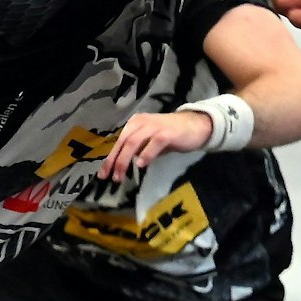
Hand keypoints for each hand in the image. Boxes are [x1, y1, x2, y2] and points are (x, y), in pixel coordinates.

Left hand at [99, 111, 213, 182]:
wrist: (196, 125)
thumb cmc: (171, 134)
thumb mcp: (150, 141)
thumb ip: (138, 150)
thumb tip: (122, 166)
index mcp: (135, 123)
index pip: (119, 141)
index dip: (110, 158)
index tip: (103, 175)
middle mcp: (142, 122)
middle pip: (124, 142)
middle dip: (115, 161)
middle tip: (111, 178)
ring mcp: (155, 126)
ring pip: (134, 141)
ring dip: (125, 160)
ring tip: (121, 176)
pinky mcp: (167, 132)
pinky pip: (154, 142)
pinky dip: (146, 154)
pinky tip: (141, 165)